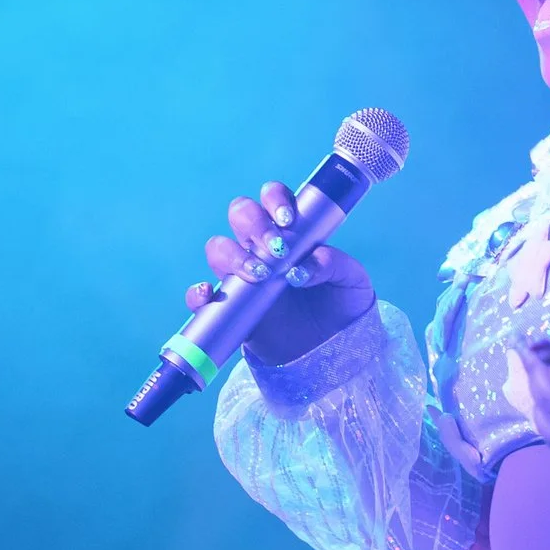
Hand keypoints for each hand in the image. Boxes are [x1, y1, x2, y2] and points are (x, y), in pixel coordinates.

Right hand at [193, 179, 373, 364]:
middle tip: (277, 249)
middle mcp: (262, 248)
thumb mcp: (352, 282)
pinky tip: (210, 295)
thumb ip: (335, 265)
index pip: (273, 198)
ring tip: (261, 275)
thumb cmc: (342, 306)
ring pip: (218, 248)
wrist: (332, 351)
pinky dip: (197, 293)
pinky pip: (201, 296)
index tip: (288, 220)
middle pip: (241, 214)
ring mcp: (242, 276)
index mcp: (291, 232)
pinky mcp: (229, 307)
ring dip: (232, 255)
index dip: (274, 199)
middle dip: (253, 223)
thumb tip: (303, 267)